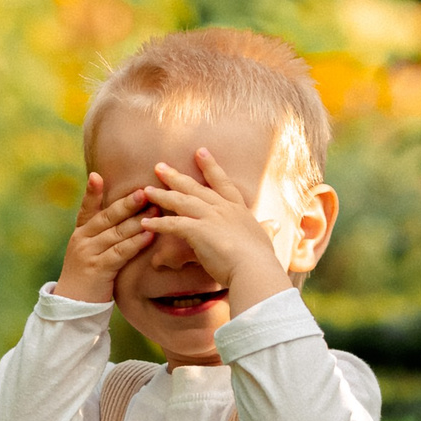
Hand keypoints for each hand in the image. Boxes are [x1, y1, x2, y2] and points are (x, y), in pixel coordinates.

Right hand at [56, 173, 153, 302]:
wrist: (73, 306)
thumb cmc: (88, 277)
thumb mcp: (90, 252)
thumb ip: (104, 236)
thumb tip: (128, 219)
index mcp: (80, 233)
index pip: (87, 208)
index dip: (92, 192)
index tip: (97, 176)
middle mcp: (82, 239)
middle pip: (107, 217)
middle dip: (127, 203)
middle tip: (145, 191)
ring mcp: (89, 253)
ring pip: (115, 232)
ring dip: (137, 220)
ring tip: (155, 209)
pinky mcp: (98, 269)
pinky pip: (120, 252)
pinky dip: (135, 242)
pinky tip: (149, 234)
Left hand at [139, 148, 291, 314]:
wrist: (254, 269)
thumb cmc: (261, 259)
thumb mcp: (266, 239)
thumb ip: (267, 230)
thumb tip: (276, 225)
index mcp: (238, 210)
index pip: (222, 183)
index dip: (211, 167)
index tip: (200, 151)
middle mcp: (223, 209)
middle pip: (195, 188)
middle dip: (176, 176)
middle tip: (159, 166)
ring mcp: (210, 218)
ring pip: (181, 201)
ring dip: (162, 196)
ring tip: (146, 191)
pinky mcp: (198, 231)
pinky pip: (173, 224)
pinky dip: (158, 224)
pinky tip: (144, 223)